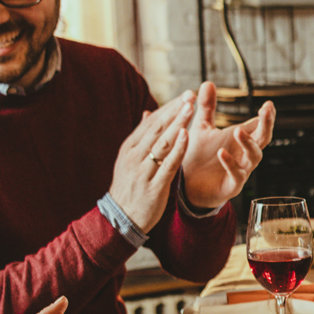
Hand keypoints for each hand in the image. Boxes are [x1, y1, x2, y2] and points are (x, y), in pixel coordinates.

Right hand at [109, 92, 193, 232]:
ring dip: (178, 123)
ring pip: (162, 142)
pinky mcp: (154, 186)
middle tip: (191, 94)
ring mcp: (143, 171)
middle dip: (175, 110)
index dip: (169, 107)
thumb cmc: (130, 187)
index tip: (185, 94)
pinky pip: (167, 164)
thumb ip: (141, 137)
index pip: (152, 122)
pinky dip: (177, 149)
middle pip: (157, 128)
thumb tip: (149, 113)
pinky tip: (187, 135)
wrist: (121, 218)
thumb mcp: (130, 160)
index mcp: (129, 148)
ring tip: (191, 108)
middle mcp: (134, 156)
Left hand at [180, 82, 274, 208]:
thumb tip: (208, 82)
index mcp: (240, 139)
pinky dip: (230, 164)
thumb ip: (208, 107)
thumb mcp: (202, 127)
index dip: (266, 116)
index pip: (259, 125)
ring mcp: (241, 170)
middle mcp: (244, 154)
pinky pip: (236, 175)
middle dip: (267, 125)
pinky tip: (222, 153)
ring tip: (238, 131)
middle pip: (263, 139)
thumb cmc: (198, 155)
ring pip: (254, 157)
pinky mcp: (231, 186)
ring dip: (248, 144)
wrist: (186, 184)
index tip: (269, 104)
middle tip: (267, 111)